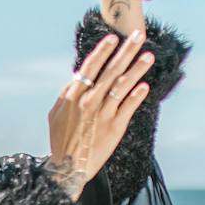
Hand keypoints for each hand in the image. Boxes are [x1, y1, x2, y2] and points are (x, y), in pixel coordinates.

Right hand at [46, 29, 154, 197]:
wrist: (68, 168)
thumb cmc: (61, 140)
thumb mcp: (56, 115)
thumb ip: (66, 95)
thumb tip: (75, 78)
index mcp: (74, 96)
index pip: (91, 67)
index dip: (103, 51)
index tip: (113, 38)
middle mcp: (89, 101)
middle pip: (111, 71)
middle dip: (126, 51)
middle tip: (138, 36)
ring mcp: (103, 114)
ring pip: (122, 86)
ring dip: (137, 69)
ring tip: (148, 56)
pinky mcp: (115, 127)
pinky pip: (128, 108)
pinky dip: (137, 96)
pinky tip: (145, 85)